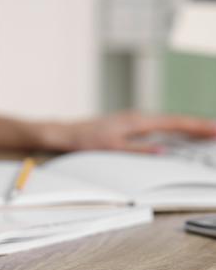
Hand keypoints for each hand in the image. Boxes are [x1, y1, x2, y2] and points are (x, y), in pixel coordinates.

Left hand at [66, 111, 215, 153]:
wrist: (68, 133)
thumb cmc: (87, 140)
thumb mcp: (112, 148)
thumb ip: (138, 150)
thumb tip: (163, 152)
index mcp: (137, 122)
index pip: (174, 123)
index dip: (196, 126)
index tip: (215, 128)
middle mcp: (138, 117)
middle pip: (175, 121)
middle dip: (198, 125)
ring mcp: (135, 120)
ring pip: (168, 122)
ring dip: (187, 127)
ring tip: (208, 132)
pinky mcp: (130, 124)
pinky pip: (158, 126)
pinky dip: (174, 129)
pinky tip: (180, 134)